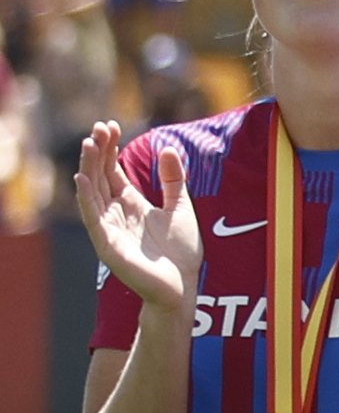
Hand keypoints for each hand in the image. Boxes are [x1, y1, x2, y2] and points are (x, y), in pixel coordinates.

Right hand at [80, 126, 198, 318]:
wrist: (183, 287)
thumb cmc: (180, 253)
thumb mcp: (180, 209)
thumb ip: (173, 180)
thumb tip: (168, 147)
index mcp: (130, 203)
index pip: (112, 170)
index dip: (110, 148)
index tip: (111, 125)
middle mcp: (115, 212)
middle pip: (100, 176)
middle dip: (98, 152)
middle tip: (100, 126)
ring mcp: (109, 228)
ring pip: (93, 192)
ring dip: (89, 167)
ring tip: (89, 144)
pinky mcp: (108, 245)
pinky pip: (93, 218)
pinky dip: (86, 198)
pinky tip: (82, 178)